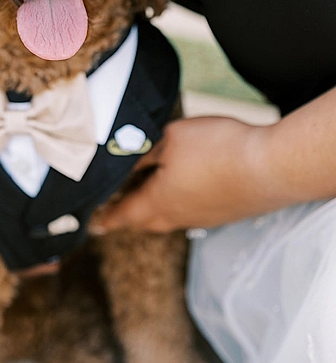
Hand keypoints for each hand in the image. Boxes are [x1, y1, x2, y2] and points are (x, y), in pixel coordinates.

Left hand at [90, 116, 279, 233]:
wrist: (270, 167)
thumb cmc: (218, 150)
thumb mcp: (169, 138)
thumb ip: (143, 150)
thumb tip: (123, 158)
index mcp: (158, 203)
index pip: (122, 215)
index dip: (104, 218)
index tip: (93, 224)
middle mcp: (178, 217)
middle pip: (144, 220)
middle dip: (127, 214)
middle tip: (114, 207)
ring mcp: (204, 217)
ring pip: (169, 217)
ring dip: (153, 208)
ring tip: (146, 191)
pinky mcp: (224, 212)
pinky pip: (191, 211)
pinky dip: (179, 202)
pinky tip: (184, 185)